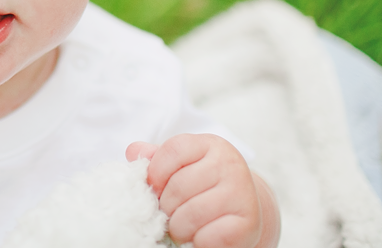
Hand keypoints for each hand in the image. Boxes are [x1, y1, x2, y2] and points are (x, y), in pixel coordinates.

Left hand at [125, 134, 278, 247]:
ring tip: (182, 227)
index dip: (156, 173)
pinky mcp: (249, 223)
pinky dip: (197, 242)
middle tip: (170, 213)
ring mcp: (242, 193)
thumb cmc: (203, 186)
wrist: (242, 212)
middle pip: (178, 186)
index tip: (156, 189)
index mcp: (210, 145)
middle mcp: (230, 164)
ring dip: (179, 228)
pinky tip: (200, 236)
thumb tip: (133, 151)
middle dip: (166, 206)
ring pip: (191, 215)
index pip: (172, 150)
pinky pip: (208, 237)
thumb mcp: (182, 166)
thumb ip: (156, 157)